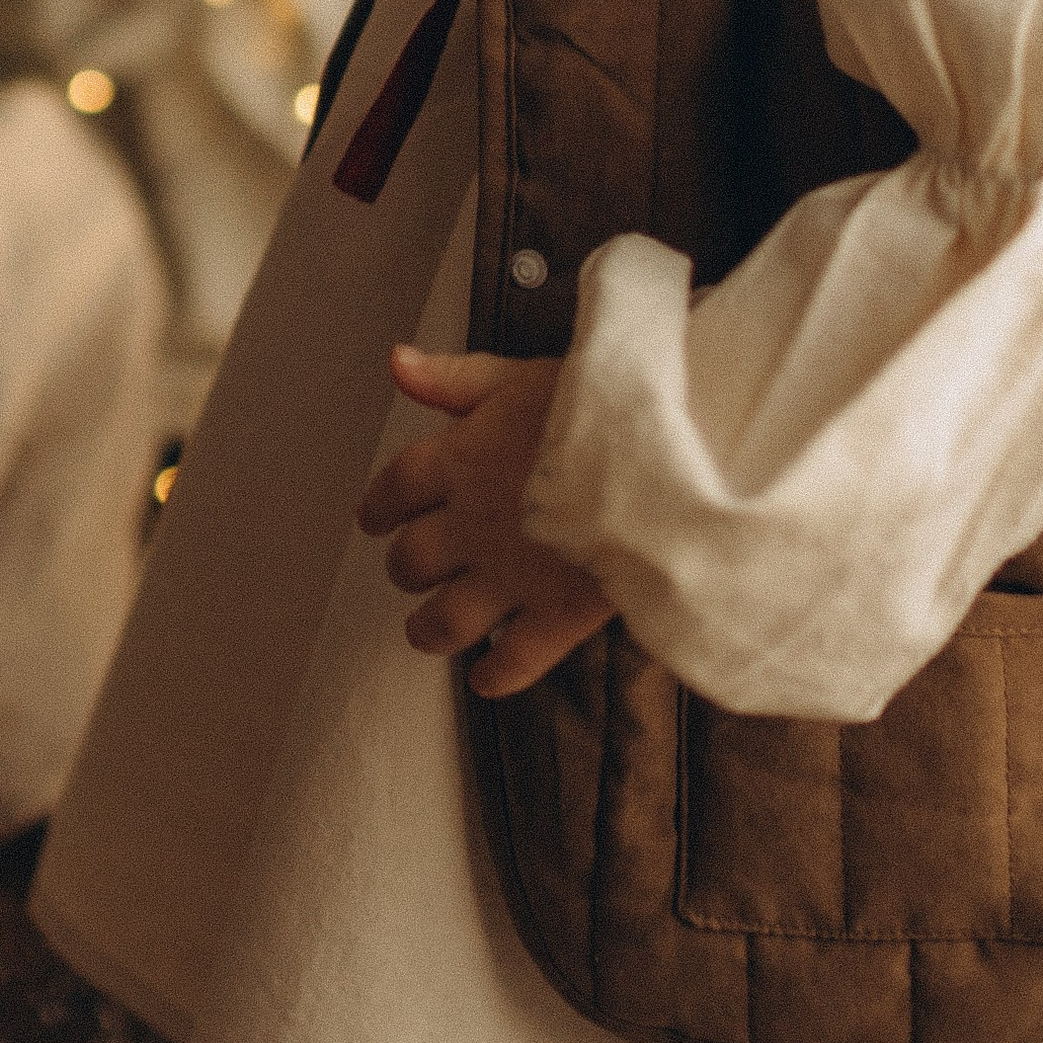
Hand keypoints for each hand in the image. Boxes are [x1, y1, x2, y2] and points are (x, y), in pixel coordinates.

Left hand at [355, 347, 612, 697]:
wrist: (668, 454)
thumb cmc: (598, 404)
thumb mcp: (520, 376)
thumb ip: (455, 377)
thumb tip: (396, 362)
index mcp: (457, 460)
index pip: (393, 490)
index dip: (379, 507)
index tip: (374, 520)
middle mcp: (470, 525)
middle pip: (411, 560)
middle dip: (407, 567)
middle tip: (413, 570)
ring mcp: (510, 576)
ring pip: (444, 620)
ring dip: (428, 630)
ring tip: (426, 632)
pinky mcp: (557, 616)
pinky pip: (514, 661)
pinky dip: (495, 676)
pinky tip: (484, 679)